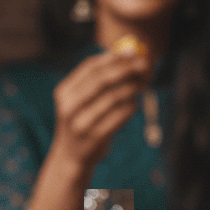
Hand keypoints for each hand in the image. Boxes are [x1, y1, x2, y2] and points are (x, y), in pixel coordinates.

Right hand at [49, 50, 149, 168]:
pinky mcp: (94, 138)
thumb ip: (98, 79)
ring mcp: (81, 123)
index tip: (133, 52)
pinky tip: (134, 105)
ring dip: (132, 88)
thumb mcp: (79, 100)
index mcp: (64, 92)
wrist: (71, 157)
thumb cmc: (82, 121)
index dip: (113, 57)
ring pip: (112, 98)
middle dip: (126, 69)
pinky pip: (118, 117)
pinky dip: (130, 107)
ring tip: (143, 84)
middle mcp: (69, 106)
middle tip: (144, 65)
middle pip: (101, 80)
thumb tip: (127, 53)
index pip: (90, 67)